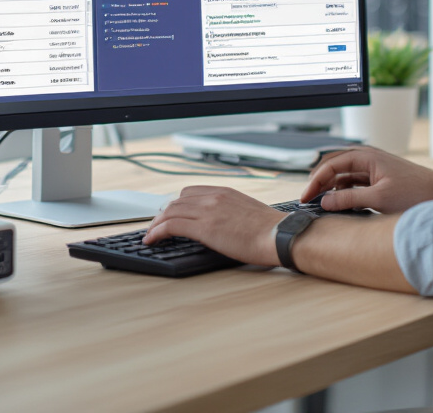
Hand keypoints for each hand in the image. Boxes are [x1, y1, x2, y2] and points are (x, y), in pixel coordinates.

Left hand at [143, 186, 284, 266]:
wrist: (281, 236)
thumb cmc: (272, 231)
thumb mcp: (248, 212)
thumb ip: (231, 212)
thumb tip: (222, 224)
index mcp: (225, 192)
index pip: (190, 192)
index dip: (176, 204)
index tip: (170, 215)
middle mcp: (214, 197)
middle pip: (177, 201)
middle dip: (163, 214)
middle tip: (157, 227)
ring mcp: (208, 210)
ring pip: (170, 211)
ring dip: (156, 224)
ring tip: (151, 236)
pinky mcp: (205, 227)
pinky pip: (171, 225)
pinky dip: (157, 231)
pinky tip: (152, 240)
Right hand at [302, 147, 432, 214]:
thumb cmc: (416, 193)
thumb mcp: (379, 199)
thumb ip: (349, 200)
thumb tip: (325, 202)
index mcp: (367, 157)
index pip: (331, 164)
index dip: (315, 180)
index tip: (306, 196)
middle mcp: (369, 159)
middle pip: (334, 166)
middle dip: (320, 181)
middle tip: (308, 198)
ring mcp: (374, 169)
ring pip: (344, 175)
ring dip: (331, 187)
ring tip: (322, 203)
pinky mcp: (380, 180)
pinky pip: (354, 183)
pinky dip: (344, 192)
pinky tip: (340, 204)